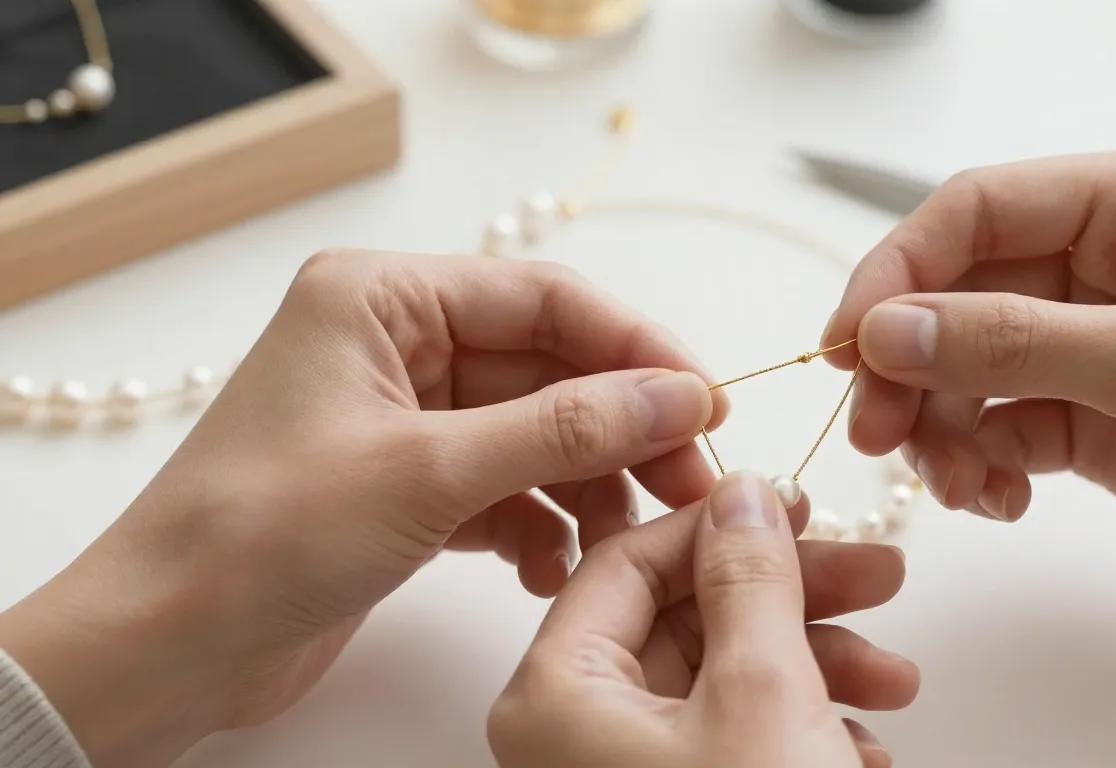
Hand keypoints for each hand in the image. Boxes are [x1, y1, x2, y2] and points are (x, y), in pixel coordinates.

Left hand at [0, 250, 729, 766]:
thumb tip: (680, 395)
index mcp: (381, 297)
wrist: (167, 647)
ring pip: (535, 432)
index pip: (544, 298)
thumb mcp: (428, 472)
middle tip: (690, 485)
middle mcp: (396, 343)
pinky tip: (550, 570)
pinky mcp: (408, 482)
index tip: (706, 403)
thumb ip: (564, 428)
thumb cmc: (260, 538)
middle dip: (622, 429)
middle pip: (549, 368)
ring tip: (624, 543)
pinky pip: (504, 484)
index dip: (635, 348)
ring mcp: (404, 415)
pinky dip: (537, 523)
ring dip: (587, 485)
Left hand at [489, 471, 918, 767]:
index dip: (718, 523)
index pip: (627, 559)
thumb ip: (748, 578)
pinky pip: (729, 736)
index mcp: (554, 697)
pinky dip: (797, 724)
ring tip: (896, 679)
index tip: (794, 504)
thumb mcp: (759, 695)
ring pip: (721, 677)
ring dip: (814, 665)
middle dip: (792, 599)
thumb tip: (743, 494)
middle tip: (876, 573)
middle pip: (685, 616)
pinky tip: (865, 736)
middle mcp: (571, 732)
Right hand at [822, 145, 1115, 599]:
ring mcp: (1094, 344)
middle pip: (958, 296)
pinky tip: (999, 500)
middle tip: (876, 434)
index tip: (848, 344)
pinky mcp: (1094, 418)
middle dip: (910, 366)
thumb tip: (884, 331)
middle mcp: (1104, 265)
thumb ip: (1011, 342)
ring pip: (968, 370)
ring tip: (953, 486)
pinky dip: (980, 466)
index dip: (898, 271)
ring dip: (940, 428)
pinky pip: (1000, 428)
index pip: (976, 212)